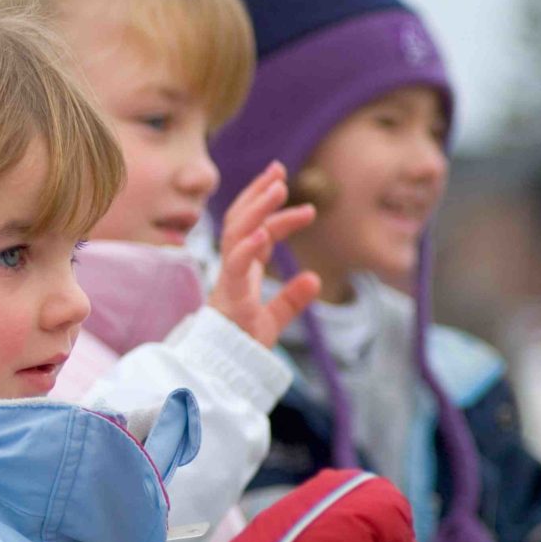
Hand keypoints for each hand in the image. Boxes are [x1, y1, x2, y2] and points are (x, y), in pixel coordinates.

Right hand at [208, 161, 319, 347]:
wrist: (224, 372)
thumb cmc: (241, 346)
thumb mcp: (274, 319)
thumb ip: (292, 298)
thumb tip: (315, 278)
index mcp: (241, 271)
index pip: (256, 230)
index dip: (270, 208)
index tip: (286, 183)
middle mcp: (232, 269)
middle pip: (239, 221)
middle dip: (257, 193)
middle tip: (278, 169)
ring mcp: (229, 280)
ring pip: (236, 234)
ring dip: (256, 208)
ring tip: (278, 186)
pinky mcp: (229, 297)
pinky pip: (235, 267)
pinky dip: (248, 248)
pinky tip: (264, 232)